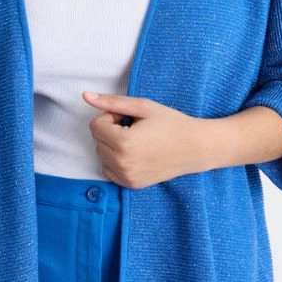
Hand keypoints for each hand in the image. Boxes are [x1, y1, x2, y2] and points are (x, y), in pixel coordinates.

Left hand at [82, 90, 202, 188]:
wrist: (196, 148)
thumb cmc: (172, 124)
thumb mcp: (143, 107)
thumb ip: (112, 102)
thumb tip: (85, 96)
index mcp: (124, 143)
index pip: (95, 125)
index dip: (111, 116)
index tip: (129, 117)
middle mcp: (122, 163)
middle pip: (97, 140)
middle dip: (111, 130)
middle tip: (135, 128)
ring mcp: (127, 177)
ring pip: (101, 154)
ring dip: (112, 145)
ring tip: (137, 141)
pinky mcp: (131, 185)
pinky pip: (108, 170)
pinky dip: (116, 160)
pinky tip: (136, 153)